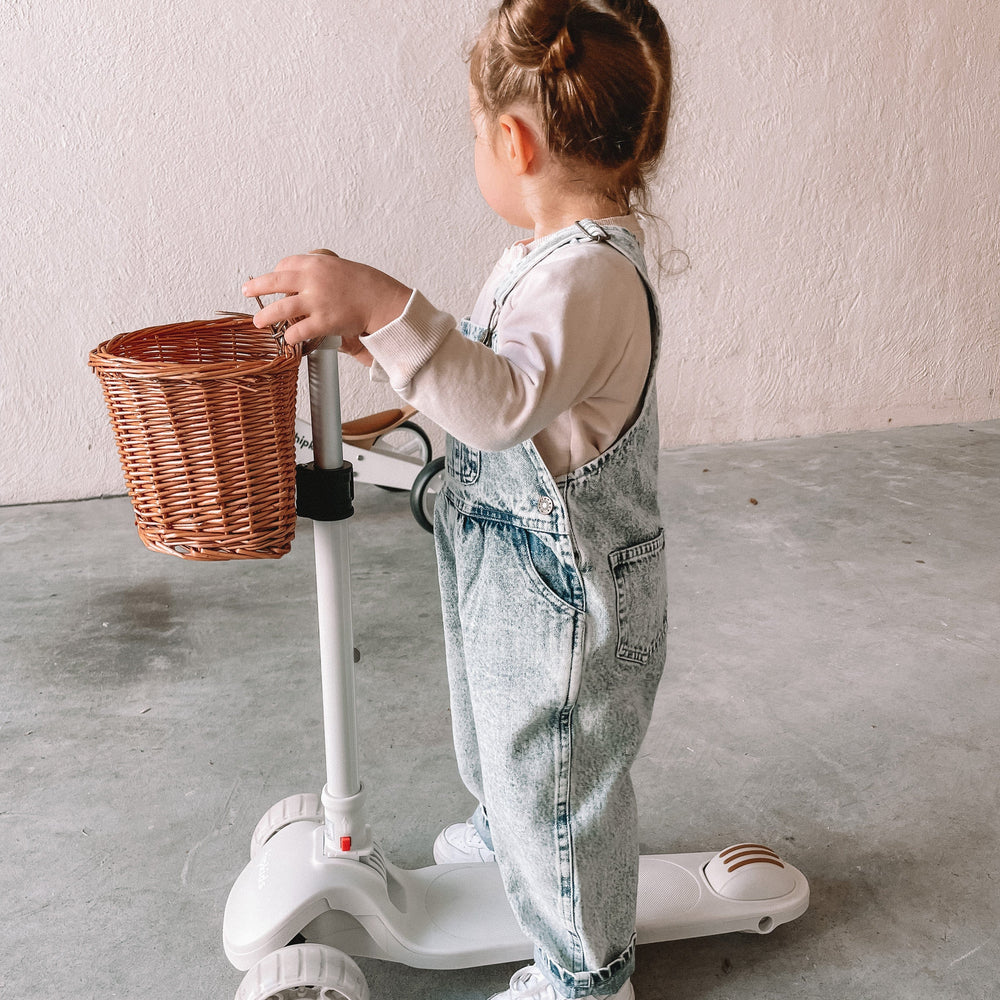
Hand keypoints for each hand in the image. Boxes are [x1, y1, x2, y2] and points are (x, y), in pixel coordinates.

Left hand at [243, 252, 411, 361]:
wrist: (381, 300)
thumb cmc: (364, 285)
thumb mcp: (339, 267)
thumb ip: (319, 271)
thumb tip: (302, 276)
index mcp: (315, 264)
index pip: (285, 265)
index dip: (276, 273)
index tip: (273, 279)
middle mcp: (312, 281)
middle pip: (274, 282)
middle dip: (256, 287)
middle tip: (246, 291)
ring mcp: (316, 302)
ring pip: (281, 309)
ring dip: (266, 317)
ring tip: (258, 322)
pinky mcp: (323, 322)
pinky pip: (299, 330)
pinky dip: (290, 336)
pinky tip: (288, 338)